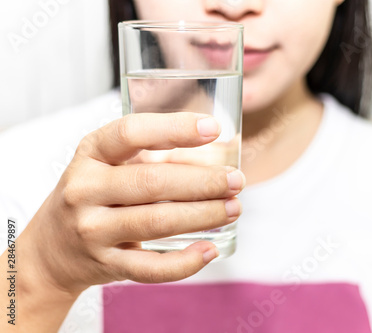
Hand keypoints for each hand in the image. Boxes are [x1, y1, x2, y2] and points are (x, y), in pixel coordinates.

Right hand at [21, 112, 244, 294]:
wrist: (50, 248)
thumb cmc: (93, 194)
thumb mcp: (107, 164)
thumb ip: (149, 154)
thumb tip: (214, 148)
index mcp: (91, 154)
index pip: (131, 133)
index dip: (174, 128)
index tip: (213, 129)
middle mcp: (86, 190)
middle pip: (152, 182)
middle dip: (203, 182)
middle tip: (236, 181)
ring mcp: (92, 230)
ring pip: (157, 222)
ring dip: (203, 215)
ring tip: (234, 208)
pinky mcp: (105, 264)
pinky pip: (150, 268)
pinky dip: (185, 263)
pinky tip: (210, 250)